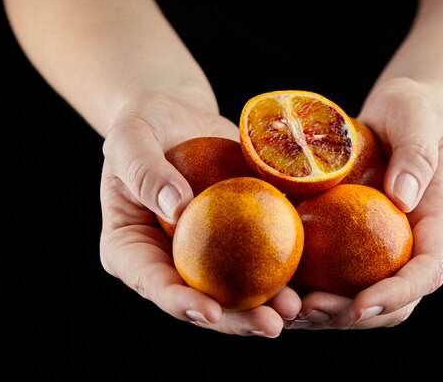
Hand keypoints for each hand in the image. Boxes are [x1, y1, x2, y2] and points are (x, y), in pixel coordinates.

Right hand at [99, 91, 301, 336]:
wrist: (179, 116)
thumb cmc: (142, 124)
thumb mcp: (130, 138)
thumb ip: (143, 171)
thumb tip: (176, 207)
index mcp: (131, 249)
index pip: (152, 283)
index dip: (180, 303)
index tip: (210, 311)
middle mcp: (169, 259)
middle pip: (201, 298)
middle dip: (236, 319)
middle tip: (270, 325)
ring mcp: (206, 251)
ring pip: (236, 287)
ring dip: (267, 303)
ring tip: (298, 308)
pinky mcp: (238, 236)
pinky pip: (261, 254)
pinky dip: (285, 266)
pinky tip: (312, 275)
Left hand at [285, 77, 442, 329]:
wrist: (396, 115)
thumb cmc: (413, 113)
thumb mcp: (418, 121)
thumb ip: (417, 155)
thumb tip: (402, 197)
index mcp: (436, 222)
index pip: (427, 272)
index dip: (397, 294)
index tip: (362, 306)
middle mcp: (410, 244)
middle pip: (393, 301)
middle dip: (352, 313)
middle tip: (309, 308)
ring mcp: (380, 248)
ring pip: (360, 298)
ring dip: (325, 311)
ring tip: (286, 307)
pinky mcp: (351, 243)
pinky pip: (333, 275)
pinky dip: (307, 287)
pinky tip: (276, 285)